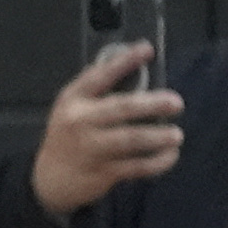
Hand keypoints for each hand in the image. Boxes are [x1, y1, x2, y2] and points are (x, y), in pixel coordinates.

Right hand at [29, 41, 186, 215]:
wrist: (51, 178)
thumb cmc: (70, 134)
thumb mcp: (72, 107)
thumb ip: (98, 91)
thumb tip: (138, 69)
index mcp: (74, 100)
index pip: (100, 75)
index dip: (124, 62)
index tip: (148, 49)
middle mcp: (81, 122)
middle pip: (121, 109)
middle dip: (152, 104)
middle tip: (177, 103)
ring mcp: (91, 148)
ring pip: (130, 140)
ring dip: (157, 137)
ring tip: (177, 134)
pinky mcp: (102, 172)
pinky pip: (136, 166)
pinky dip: (157, 162)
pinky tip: (170, 155)